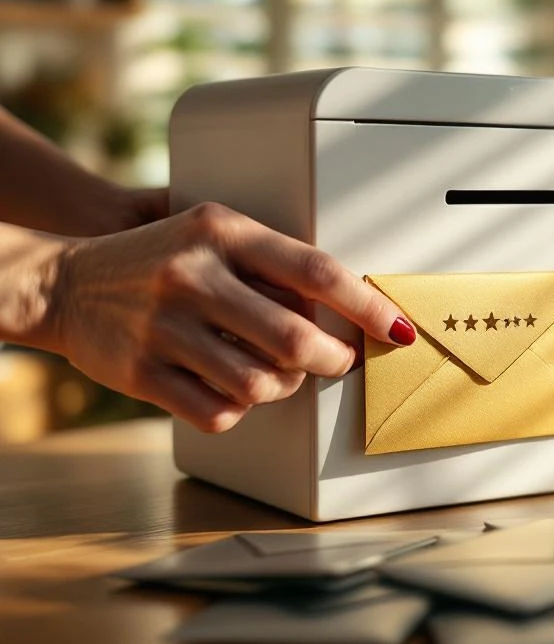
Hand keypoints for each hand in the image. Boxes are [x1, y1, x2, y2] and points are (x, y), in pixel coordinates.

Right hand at [50, 202, 415, 432]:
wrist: (66, 283)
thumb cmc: (162, 257)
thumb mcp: (214, 232)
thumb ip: (275, 263)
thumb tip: (351, 307)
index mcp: (222, 232)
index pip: (316, 271)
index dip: (367, 306)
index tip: (398, 329)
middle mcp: (193, 275)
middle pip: (295, 339)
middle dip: (331, 360)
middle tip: (337, 360)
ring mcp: (164, 327)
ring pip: (261, 383)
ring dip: (284, 387)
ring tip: (279, 372)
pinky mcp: (142, 373)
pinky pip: (219, 411)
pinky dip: (239, 408)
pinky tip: (233, 387)